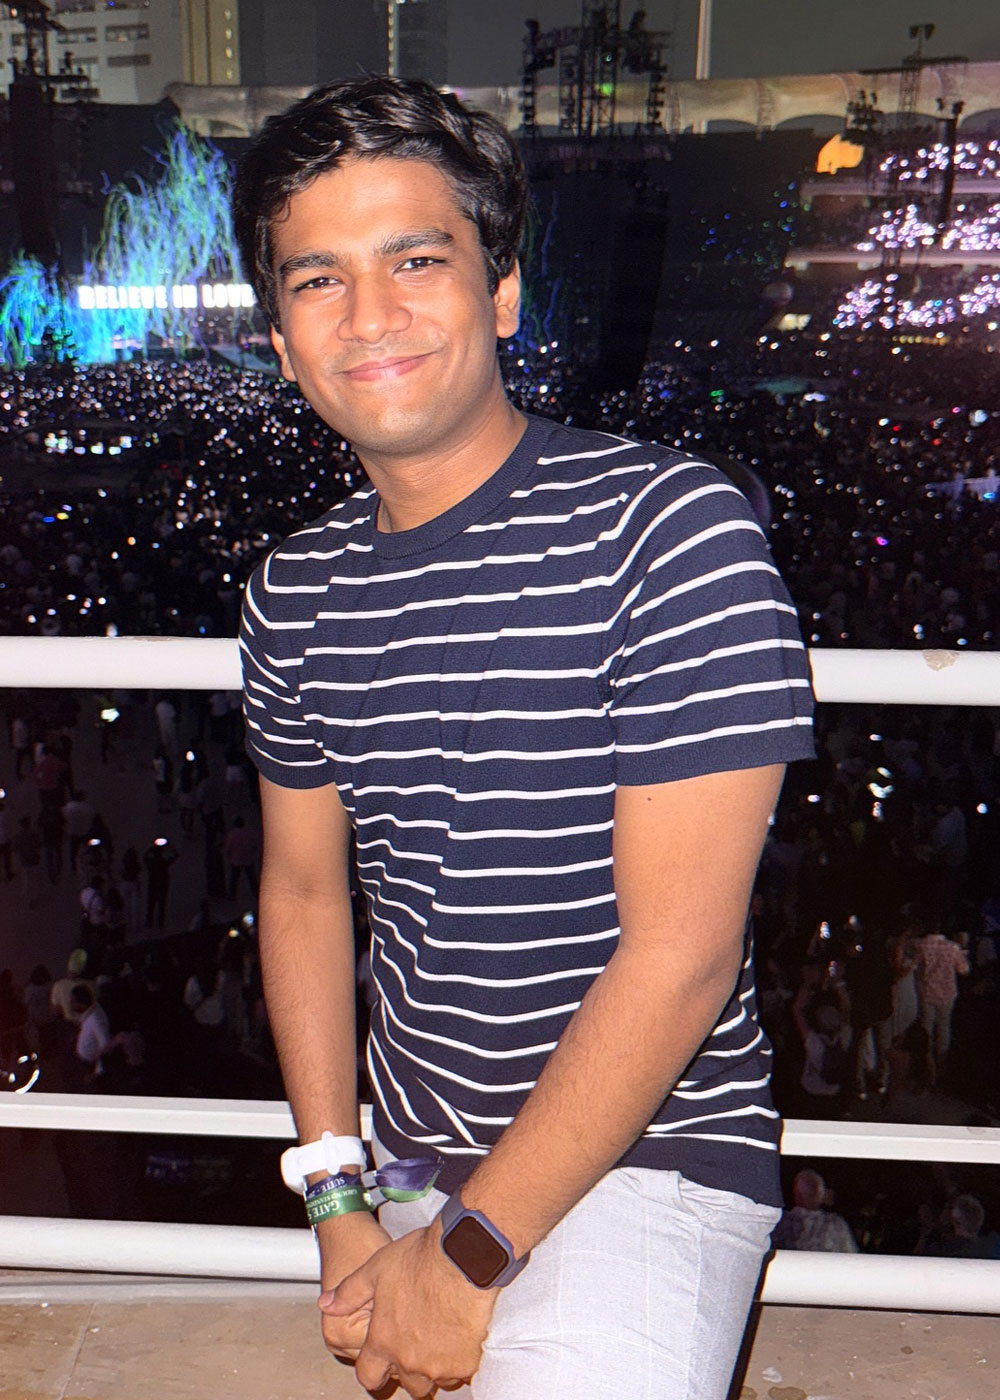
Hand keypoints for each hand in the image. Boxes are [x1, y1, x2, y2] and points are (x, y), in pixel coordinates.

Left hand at [323, 1218, 496, 1396]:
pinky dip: (460, 1362)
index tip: (382, 1364)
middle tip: (418, 1347)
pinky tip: (461, 1338)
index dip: (373, 1370)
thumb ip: (349, 1292)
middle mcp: (408, 1360)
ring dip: (435, 1368)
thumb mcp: (376, 1268)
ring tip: (440, 1341)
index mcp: (383, 1341)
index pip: (369, 1375)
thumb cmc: (421, 1260)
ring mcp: (438, 1365)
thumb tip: (326, 1304)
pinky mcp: (465, 1362)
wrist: (462, 1256)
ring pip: (435, 1381)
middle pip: (408, 1385)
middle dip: (410, 1371)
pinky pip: (461, 1374)